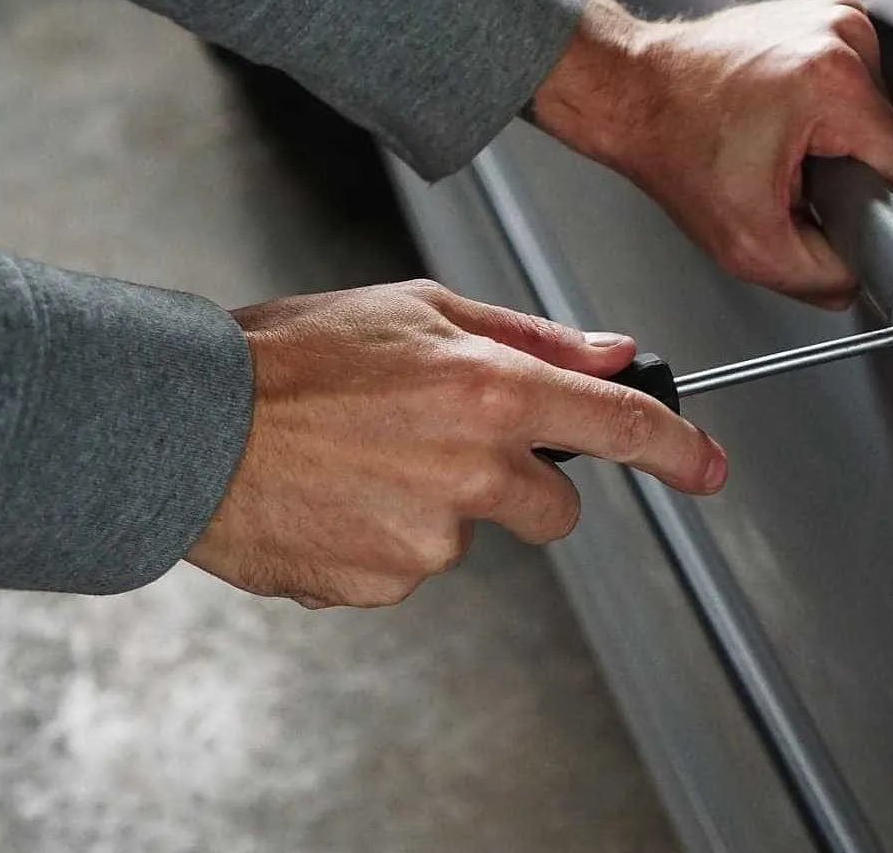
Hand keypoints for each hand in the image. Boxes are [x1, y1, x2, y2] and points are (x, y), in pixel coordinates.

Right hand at [186, 280, 725, 608]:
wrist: (183, 425)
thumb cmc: (291, 356)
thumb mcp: (419, 309)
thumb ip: (529, 337)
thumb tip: (613, 354)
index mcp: (490, 390)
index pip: (619, 428)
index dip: (678, 451)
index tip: (708, 468)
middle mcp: (472, 468)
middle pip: (555, 508)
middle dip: (520, 485)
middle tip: (441, 444)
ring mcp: (430, 537)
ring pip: (473, 534)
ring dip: (437, 507)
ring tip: (362, 460)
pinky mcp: (385, 584)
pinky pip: (412, 568)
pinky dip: (384, 539)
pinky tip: (336, 497)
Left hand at [529, 0, 892, 308]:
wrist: (631, 91)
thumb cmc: (673, 145)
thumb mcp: (749, 244)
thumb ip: (821, 278)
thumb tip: (860, 279)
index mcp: (835, 83)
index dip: (882, 206)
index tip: (840, 209)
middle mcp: (843, 35)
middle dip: (853, 169)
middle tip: (796, 175)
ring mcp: (835, 15)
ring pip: (878, 110)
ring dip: (842, 137)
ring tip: (786, 142)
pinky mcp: (826, 11)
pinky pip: (858, 81)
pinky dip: (830, 106)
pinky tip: (788, 114)